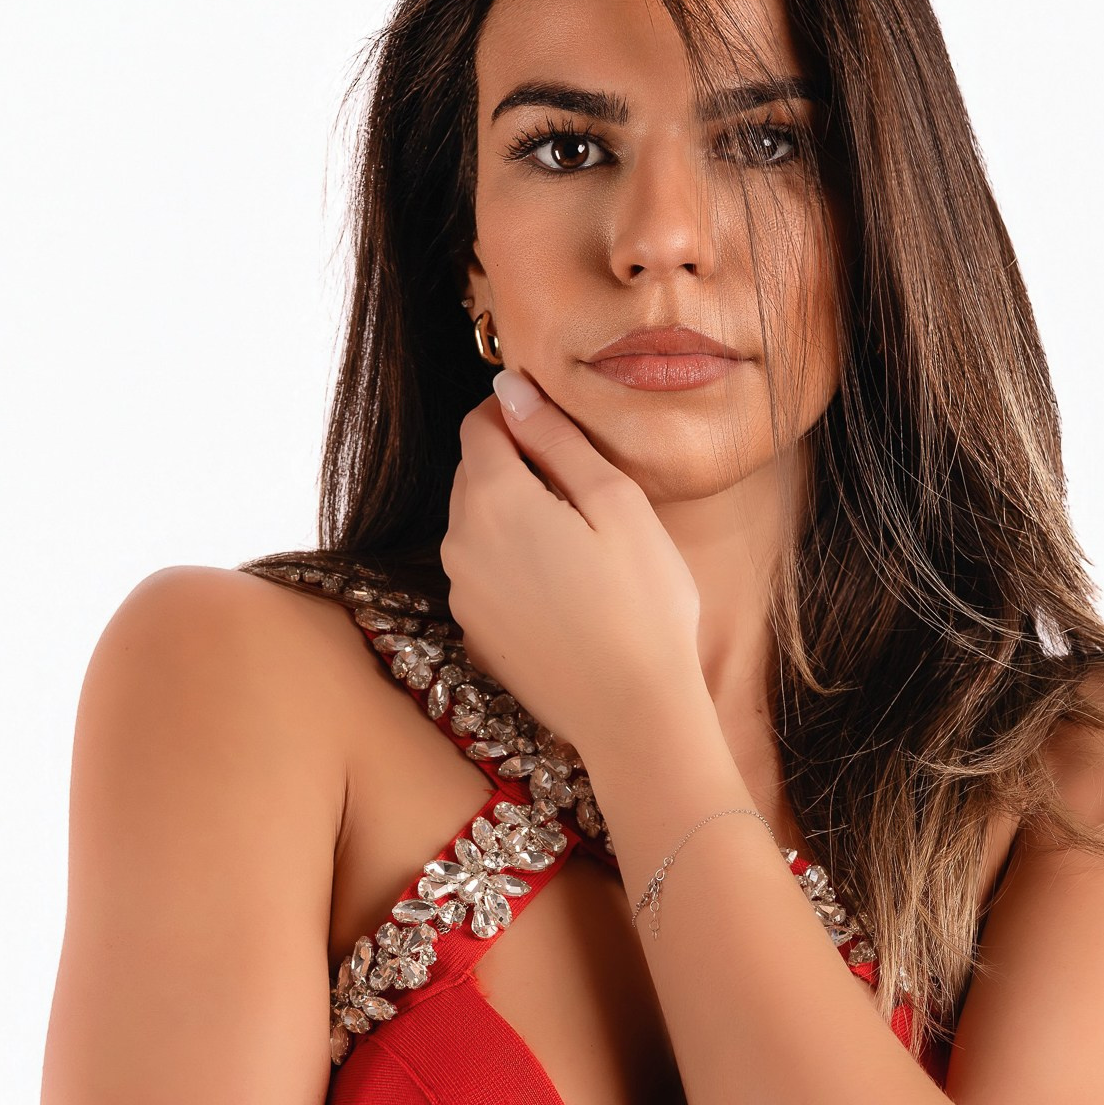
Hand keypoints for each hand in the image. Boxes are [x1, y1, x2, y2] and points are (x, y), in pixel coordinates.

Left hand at [440, 372, 704, 762]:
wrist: (633, 715)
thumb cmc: (643, 606)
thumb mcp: (617, 504)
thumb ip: (558, 439)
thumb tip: (512, 389)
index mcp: (494, 501)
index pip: (479, 425)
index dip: (518, 415)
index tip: (560, 430)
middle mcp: (460, 544)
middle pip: (472, 474)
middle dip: (516, 465)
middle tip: (584, 492)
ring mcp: (462, 593)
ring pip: (476, 525)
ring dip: (515, 516)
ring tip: (580, 544)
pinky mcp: (475, 631)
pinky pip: (484, 572)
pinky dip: (513, 563)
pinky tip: (565, 588)